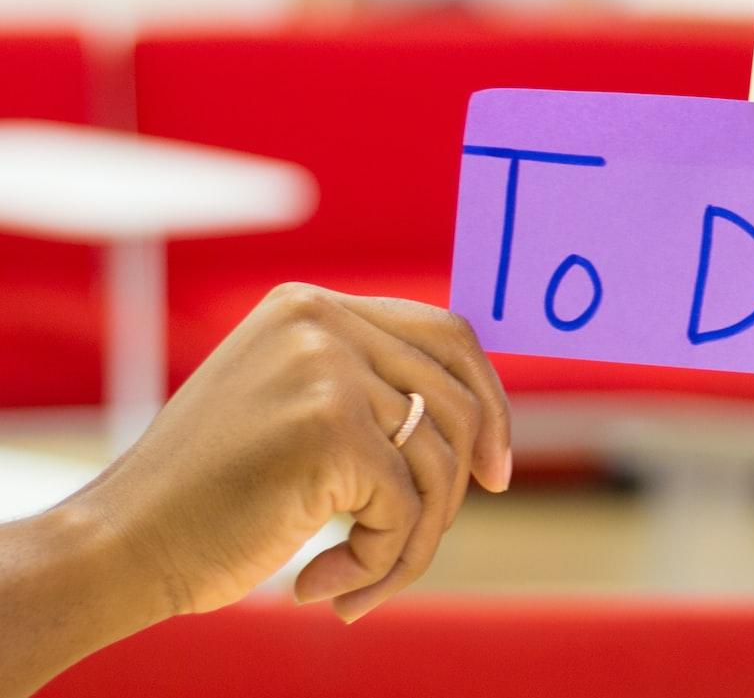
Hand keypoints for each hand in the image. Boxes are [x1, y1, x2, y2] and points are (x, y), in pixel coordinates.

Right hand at [70, 283, 511, 625]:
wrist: (118, 546)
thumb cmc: (206, 497)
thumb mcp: (289, 409)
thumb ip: (367, 391)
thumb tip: (482, 419)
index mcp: (311, 307)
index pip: (445, 335)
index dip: (487, 401)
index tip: (495, 469)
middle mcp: (322, 324)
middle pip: (456, 398)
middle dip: (461, 481)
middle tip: (426, 539)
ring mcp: (327, 373)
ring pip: (438, 464)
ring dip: (410, 539)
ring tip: (355, 581)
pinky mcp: (332, 433)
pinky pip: (405, 509)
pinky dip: (379, 563)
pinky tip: (318, 586)